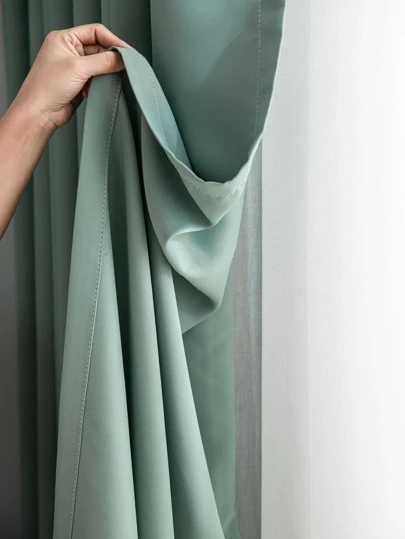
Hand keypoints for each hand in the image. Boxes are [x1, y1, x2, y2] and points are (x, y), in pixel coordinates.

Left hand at [10, 23, 129, 134]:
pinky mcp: (78, 83)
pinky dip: (98, 85)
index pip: (96, 32)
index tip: (126, 52)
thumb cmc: (46, 87)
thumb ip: (104, 61)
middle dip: (109, 60)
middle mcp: (69, 51)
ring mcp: (73, 67)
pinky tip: (92, 90)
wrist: (40, 113)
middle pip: (99, 49)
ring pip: (99, 65)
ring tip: (102, 81)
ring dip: (103, 74)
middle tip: (120, 68)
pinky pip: (96, 79)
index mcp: (64, 39)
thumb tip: (122, 58)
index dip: (113, 40)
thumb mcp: (78, 68)